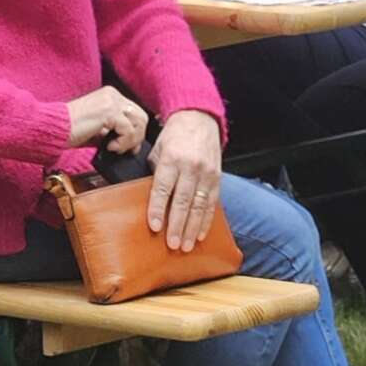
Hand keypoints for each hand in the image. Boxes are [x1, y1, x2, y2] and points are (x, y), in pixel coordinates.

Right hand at [65, 85, 147, 153]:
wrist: (54, 127)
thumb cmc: (71, 129)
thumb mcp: (98, 127)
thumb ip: (114, 129)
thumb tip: (131, 143)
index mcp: (110, 95)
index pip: (136, 113)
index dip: (136, 132)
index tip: (127, 147)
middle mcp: (112, 94)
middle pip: (141, 117)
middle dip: (137, 137)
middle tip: (125, 150)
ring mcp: (110, 101)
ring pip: (138, 123)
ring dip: (130, 141)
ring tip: (115, 148)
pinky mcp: (108, 111)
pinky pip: (128, 130)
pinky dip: (123, 143)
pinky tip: (109, 146)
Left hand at [148, 108, 223, 251]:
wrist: (198, 119)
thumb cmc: (173, 136)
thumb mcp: (157, 149)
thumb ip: (155, 172)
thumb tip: (148, 196)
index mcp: (172, 159)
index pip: (163, 188)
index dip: (158, 208)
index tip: (155, 227)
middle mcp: (190, 167)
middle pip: (183, 201)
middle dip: (177, 225)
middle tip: (172, 244)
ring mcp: (206, 174)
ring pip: (199, 206)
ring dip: (192, 229)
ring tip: (186, 246)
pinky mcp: (217, 179)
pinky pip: (212, 204)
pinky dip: (207, 221)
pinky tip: (201, 234)